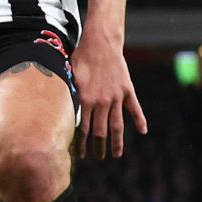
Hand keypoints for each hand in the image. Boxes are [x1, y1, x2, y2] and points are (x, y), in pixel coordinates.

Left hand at [70, 36, 146, 157]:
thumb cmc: (81, 58)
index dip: (81, 143)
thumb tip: (58, 107)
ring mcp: (116, 97)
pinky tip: (143, 132)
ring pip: (117, 124)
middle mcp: (102, 102)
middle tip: (98, 157)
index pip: (82, 128)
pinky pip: (135, 109)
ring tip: (117, 154)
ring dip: (117, 141)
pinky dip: (139, 120)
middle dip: (98, 147)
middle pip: (100, 131)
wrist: (101, 44)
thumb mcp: (69, 76)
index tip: (80, 154)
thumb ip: (68, 94)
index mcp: (86, 100)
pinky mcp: (127, 90)